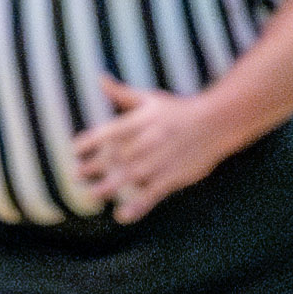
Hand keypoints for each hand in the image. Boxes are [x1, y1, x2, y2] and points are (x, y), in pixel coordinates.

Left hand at [66, 75, 238, 220]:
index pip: (110, 131)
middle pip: (117, 157)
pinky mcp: (175, 176)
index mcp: (142, 120)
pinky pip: (153, 194)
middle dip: (94, 167)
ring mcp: (163, 159)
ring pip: (132, 176)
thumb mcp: (150, 99)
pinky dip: (138, 206)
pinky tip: (122, 215)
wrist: (219, 120)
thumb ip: (122, 93)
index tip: (74, 149)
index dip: (90, 141)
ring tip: (91, 195)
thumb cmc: (179, 109)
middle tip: (75, 176)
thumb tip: (99, 77)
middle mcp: (150, 140)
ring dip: (111, 187)